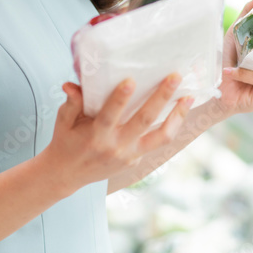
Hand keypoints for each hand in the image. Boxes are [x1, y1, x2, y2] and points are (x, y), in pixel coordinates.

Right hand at [42, 73, 194, 193]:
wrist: (67, 175)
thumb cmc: (66, 141)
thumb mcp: (64, 120)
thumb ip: (72, 102)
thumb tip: (71, 84)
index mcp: (95, 135)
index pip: (109, 115)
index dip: (120, 98)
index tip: (131, 80)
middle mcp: (115, 146)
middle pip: (143, 121)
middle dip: (160, 97)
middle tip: (175, 76)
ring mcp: (129, 155)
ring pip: (160, 137)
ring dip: (177, 116)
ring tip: (188, 96)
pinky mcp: (136, 160)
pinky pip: (158, 143)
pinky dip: (171, 127)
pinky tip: (180, 111)